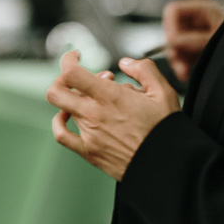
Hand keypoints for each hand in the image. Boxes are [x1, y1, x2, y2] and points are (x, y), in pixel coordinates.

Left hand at [47, 49, 179, 179]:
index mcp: (110, 97)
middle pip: (57, 91)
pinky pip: (62, 135)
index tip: (76, 56)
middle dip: (65, 79)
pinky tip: (67, 117)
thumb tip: (125, 64)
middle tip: (84, 79)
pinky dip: (59, 123)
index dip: (68, 60)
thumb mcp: (163, 91)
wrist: (165, 166)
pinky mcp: (89, 151)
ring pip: (65, 109)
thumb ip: (143, 69)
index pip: (71, 73)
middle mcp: (94, 115)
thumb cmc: (166, 131)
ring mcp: (89, 134)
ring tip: (98, 100)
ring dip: (77, 99)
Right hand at [163, 0, 223, 84]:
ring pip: (174, 46)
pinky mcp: (195, 49)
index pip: (173, 11)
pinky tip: (186, 74)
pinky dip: (181, 66)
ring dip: (176, 61)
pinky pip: (181, 56)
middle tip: (179, 66)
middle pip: (171, 30)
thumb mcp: (217, 38)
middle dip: (173, 49)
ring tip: (184, 74)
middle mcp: (196, 20)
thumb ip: (195, 39)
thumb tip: (172, 42)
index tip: (172, 45)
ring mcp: (194, 35)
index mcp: (202, 9)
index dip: (169, 27)